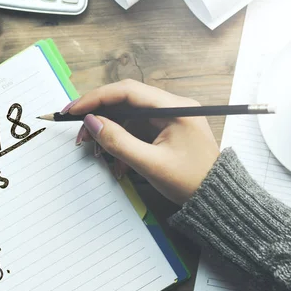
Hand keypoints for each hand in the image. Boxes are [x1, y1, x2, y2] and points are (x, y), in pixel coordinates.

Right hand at [66, 80, 219, 204]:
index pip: (127, 91)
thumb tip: (92, 122)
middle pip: (126, 101)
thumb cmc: (190, 182)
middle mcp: (172, 106)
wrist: (216, 199)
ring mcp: (169, 117)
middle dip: (100, 116)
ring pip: (128, 116)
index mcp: (175, 107)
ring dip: (109, 132)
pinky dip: (122, 141)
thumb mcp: (151, 164)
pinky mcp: (166, 129)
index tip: (74, 110)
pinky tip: (116, 161)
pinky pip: (137, 129)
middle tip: (80, 134)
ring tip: (96, 151)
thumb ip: (119, 142)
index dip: (96, 98)